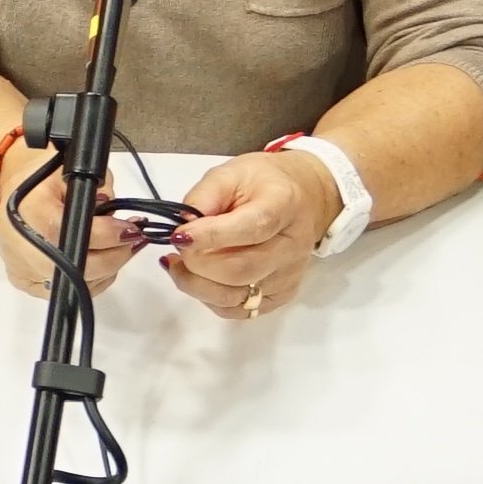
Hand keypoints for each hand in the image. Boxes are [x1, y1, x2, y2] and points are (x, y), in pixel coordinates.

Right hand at [0, 131, 151, 294]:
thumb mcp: (72, 171)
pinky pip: (67, 291)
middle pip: (78, 268)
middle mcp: (21, 244)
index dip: (108, 235)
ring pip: (77, 285)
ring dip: (107, 269)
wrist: (12, 193)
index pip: (74, 232)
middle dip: (114, 256)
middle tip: (133, 241)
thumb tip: (116, 215)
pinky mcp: (24, 282)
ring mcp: (22, 268)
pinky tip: (99, 261)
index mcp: (30, 209)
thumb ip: (98, 190)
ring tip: (119, 248)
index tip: (131, 230)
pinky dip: (90, 280)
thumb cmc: (42, 181)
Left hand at [162, 147, 343, 318]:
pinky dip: (208, 298)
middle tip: (179, 247)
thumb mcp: (230, 173)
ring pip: (235, 297)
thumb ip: (204, 196)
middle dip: (197, 263)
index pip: (251, 228)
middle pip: (241, 270)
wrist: (303, 200)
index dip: (211, 236)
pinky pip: (237, 311)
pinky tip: (197, 278)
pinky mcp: (281, 296)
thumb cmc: (262, 184)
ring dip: (196, 284)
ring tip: (179, 264)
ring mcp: (289, 276)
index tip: (179, 235)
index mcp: (284, 204)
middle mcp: (293, 246)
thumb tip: (182, 229)